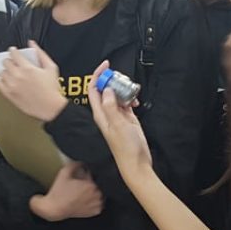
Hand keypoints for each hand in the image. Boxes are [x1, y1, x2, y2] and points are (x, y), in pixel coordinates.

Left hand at [0, 41, 67, 121]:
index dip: (13, 50)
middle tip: (14, 62)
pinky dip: (2, 80)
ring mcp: (12, 86)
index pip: (14, 54)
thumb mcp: (51, 67)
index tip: (13, 50)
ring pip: (2, 73)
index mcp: (27, 68)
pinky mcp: (10, 95)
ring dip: (6, 71)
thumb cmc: (52, 89)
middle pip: (6, 62)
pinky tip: (7, 80)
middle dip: (10, 60)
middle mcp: (18, 76)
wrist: (51, 107)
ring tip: (12, 72)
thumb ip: (40, 53)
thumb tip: (32, 43)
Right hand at [33, 162, 103, 220]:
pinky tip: (87, 200)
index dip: (88, 173)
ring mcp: (97, 204)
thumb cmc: (59, 192)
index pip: (94, 175)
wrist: (55, 209)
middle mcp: (97, 195)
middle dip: (91, 183)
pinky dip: (95, 201)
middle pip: (98, 184)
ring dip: (95, 191)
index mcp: (91, 185)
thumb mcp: (64, 173)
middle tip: (82, 184)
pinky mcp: (96, 211)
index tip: (82, 175)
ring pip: (101, 193)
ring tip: (84, 192)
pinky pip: (100, 203)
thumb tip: (81, 161)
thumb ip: (74, 164)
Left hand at [87, 61, 152, 186]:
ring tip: (131, 90)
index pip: (93, 90)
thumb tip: (107, 89)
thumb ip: (111, 106)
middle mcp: (107, 113)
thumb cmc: (125, 149)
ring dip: (124, 89)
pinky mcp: (127, 119)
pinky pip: (126, 102)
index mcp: (100, 114)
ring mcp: (117, 116)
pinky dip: (131, 98)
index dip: (97, 76)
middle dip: (113, 80)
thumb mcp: (117, 125)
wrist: (136, 163)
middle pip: (105, 90)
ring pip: (117, 95)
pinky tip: (136, 100)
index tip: (106, 65)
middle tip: (123, 78)